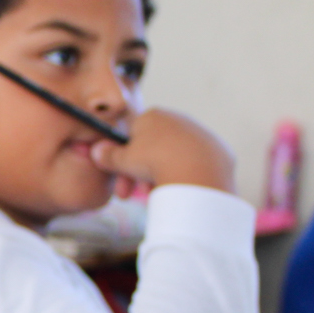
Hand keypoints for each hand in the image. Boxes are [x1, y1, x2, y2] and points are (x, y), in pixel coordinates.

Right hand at [89, 108, 234, 192]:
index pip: (131, 136)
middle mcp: (177, 119)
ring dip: (160, 178)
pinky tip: (180, 191)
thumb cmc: (156, 161)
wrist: (198, 171)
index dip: (123, 161)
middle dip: (139, 174)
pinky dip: (185, 178)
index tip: (120, 180)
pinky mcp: (217, 150)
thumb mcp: (124, 161)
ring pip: (173, 159)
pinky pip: (195, 166)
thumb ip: (108, 156)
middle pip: (152, 149)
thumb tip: (96, 151)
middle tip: (131, 196)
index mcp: (153, 116)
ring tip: (156, 196)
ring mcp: (199, 133)